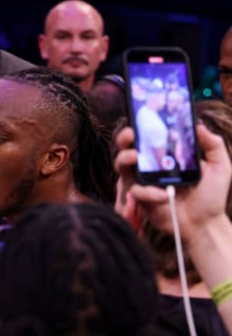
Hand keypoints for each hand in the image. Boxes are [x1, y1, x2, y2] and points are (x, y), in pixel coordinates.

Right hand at [114, 124, 230, 241]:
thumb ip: (213, 144)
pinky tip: (161, 195)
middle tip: (130, 134)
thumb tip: (199, 124)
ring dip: (125, 158)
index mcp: (167, 155)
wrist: (205, 224)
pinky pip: (135, 190)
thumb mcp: (220, 167)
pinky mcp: (141, 198)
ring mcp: (144, 181)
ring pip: (122, 166)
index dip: (142, 126)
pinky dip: (147, 192)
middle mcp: (151, 166)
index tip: (141, 118)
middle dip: (125, 138)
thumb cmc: (211, 196)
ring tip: (134, 157)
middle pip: (129, 147)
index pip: (150, 137)